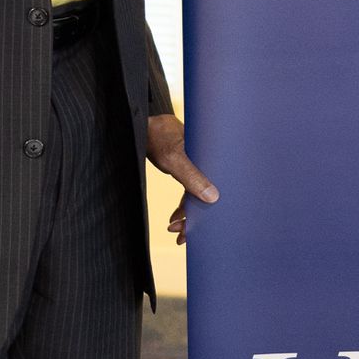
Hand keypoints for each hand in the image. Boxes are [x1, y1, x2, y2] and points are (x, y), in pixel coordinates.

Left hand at [146, 111, 217, 244]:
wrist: (143, 121)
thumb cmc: (158, 135)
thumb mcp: (174, 159)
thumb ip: (192, 177)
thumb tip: (213, 198)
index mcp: (210, 160)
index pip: (215, 191)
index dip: (205, 213)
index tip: (192, 232)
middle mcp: (206, 164)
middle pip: (207, 196)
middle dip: (195, 218)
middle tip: (181, 236)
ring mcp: (196, 166)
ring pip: (197, 196)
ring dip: (187, 213)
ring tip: (174, 228)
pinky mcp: (186, 166)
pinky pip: (189, 190)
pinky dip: (183, 204)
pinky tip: (174, 215)